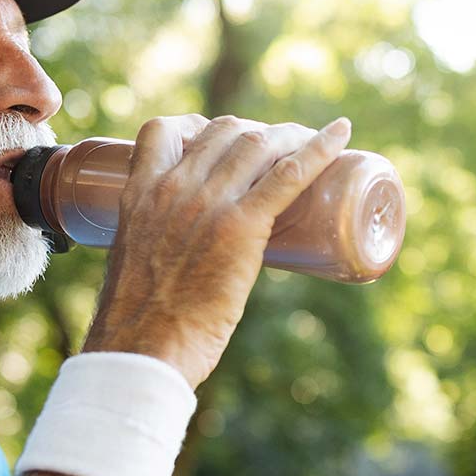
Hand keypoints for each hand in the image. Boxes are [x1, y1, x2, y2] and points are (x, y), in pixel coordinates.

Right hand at [84, 114, 351, 386]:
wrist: (143, 349)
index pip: (162, 130)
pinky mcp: (242, 226)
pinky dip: (319, 149)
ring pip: (259, 145)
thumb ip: (157, 251)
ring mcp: (208, 203)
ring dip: (291, 137)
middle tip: (280, 152)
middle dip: (257, 133)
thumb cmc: (138, 326)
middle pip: (224, 132)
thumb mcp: (135, 266)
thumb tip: (182, 269)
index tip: (218, 137)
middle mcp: (172, 187)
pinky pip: (288, 174)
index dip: (197, 125)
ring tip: (312, 143)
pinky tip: (340, 135)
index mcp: (138, 194)